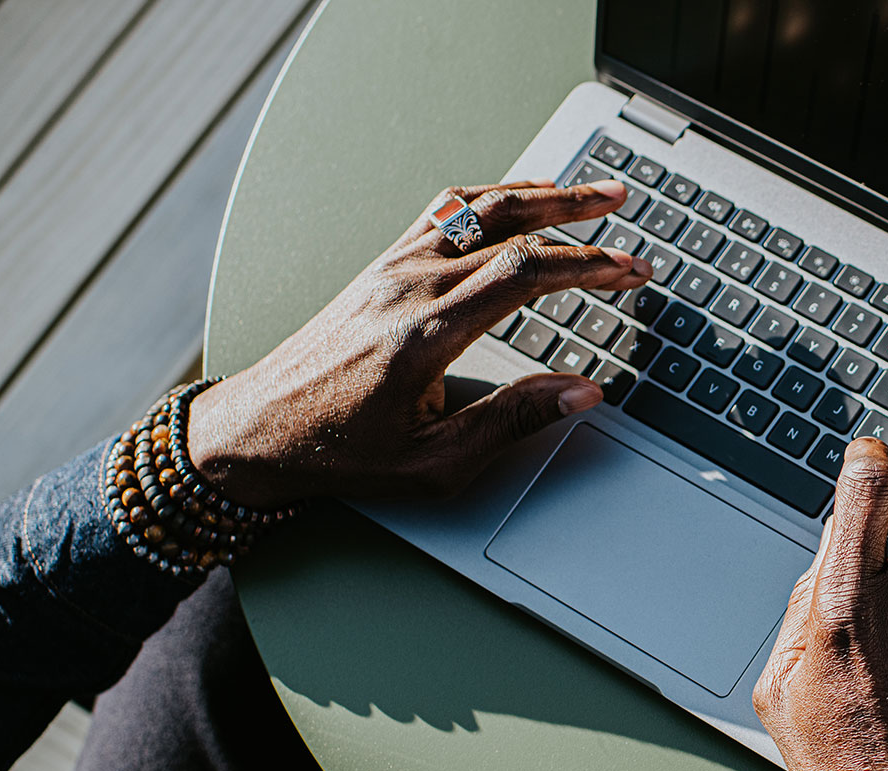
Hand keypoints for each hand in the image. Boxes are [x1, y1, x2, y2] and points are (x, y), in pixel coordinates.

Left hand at [185, 180, 652, 507]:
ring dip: (539, 193)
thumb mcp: (434, 462)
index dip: (588, 266)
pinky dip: (493, 197)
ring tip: (586, 192)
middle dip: (577, 216)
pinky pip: (445, 211)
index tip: (630, 270)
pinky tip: (518, 197)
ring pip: (477, 207)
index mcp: (428, 332)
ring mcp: (393, 268)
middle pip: (509, 225)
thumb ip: (513, 422)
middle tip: (623, 209)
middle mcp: (410, 286)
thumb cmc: (339, 452)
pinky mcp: (382, 266)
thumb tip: (580, 393)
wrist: (258, 430)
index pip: (525, 274)